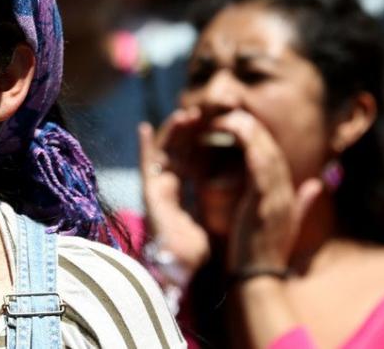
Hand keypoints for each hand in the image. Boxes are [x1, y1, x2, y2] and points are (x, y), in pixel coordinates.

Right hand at [139, 108, 208, 274]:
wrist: (179, 271)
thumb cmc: (194, 251)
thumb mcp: (212, 218)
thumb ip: (218, 201)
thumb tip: (239, 188)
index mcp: (184, 192)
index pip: (193, 160)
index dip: (201, 142)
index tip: (214, 125)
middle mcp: (169, 187)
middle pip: (179, 151)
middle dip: (189, 131)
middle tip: (202, 112)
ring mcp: (157, 189)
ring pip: (164, 152)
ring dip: (173, 132)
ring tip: (187, 113)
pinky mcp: (149, 193)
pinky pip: (145, 166)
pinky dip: (144, 147)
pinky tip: (144, 128)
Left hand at [211, 111, 322, 272]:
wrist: (257, 278)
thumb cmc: (264, 254)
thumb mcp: (286, 225)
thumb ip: (303, 203)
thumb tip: (317, 185)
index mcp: (289, 196)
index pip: (278, 157)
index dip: (262, 137)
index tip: (244, 124)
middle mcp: (286, 192)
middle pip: (273, 148)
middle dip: (254, 127)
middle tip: (233, 112)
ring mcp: (277, 195)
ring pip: (267, 150)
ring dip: (249, 129)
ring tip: (229, 115)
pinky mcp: (264, 200)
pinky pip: (259, 162)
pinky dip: (247, 142)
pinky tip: (234, 128)